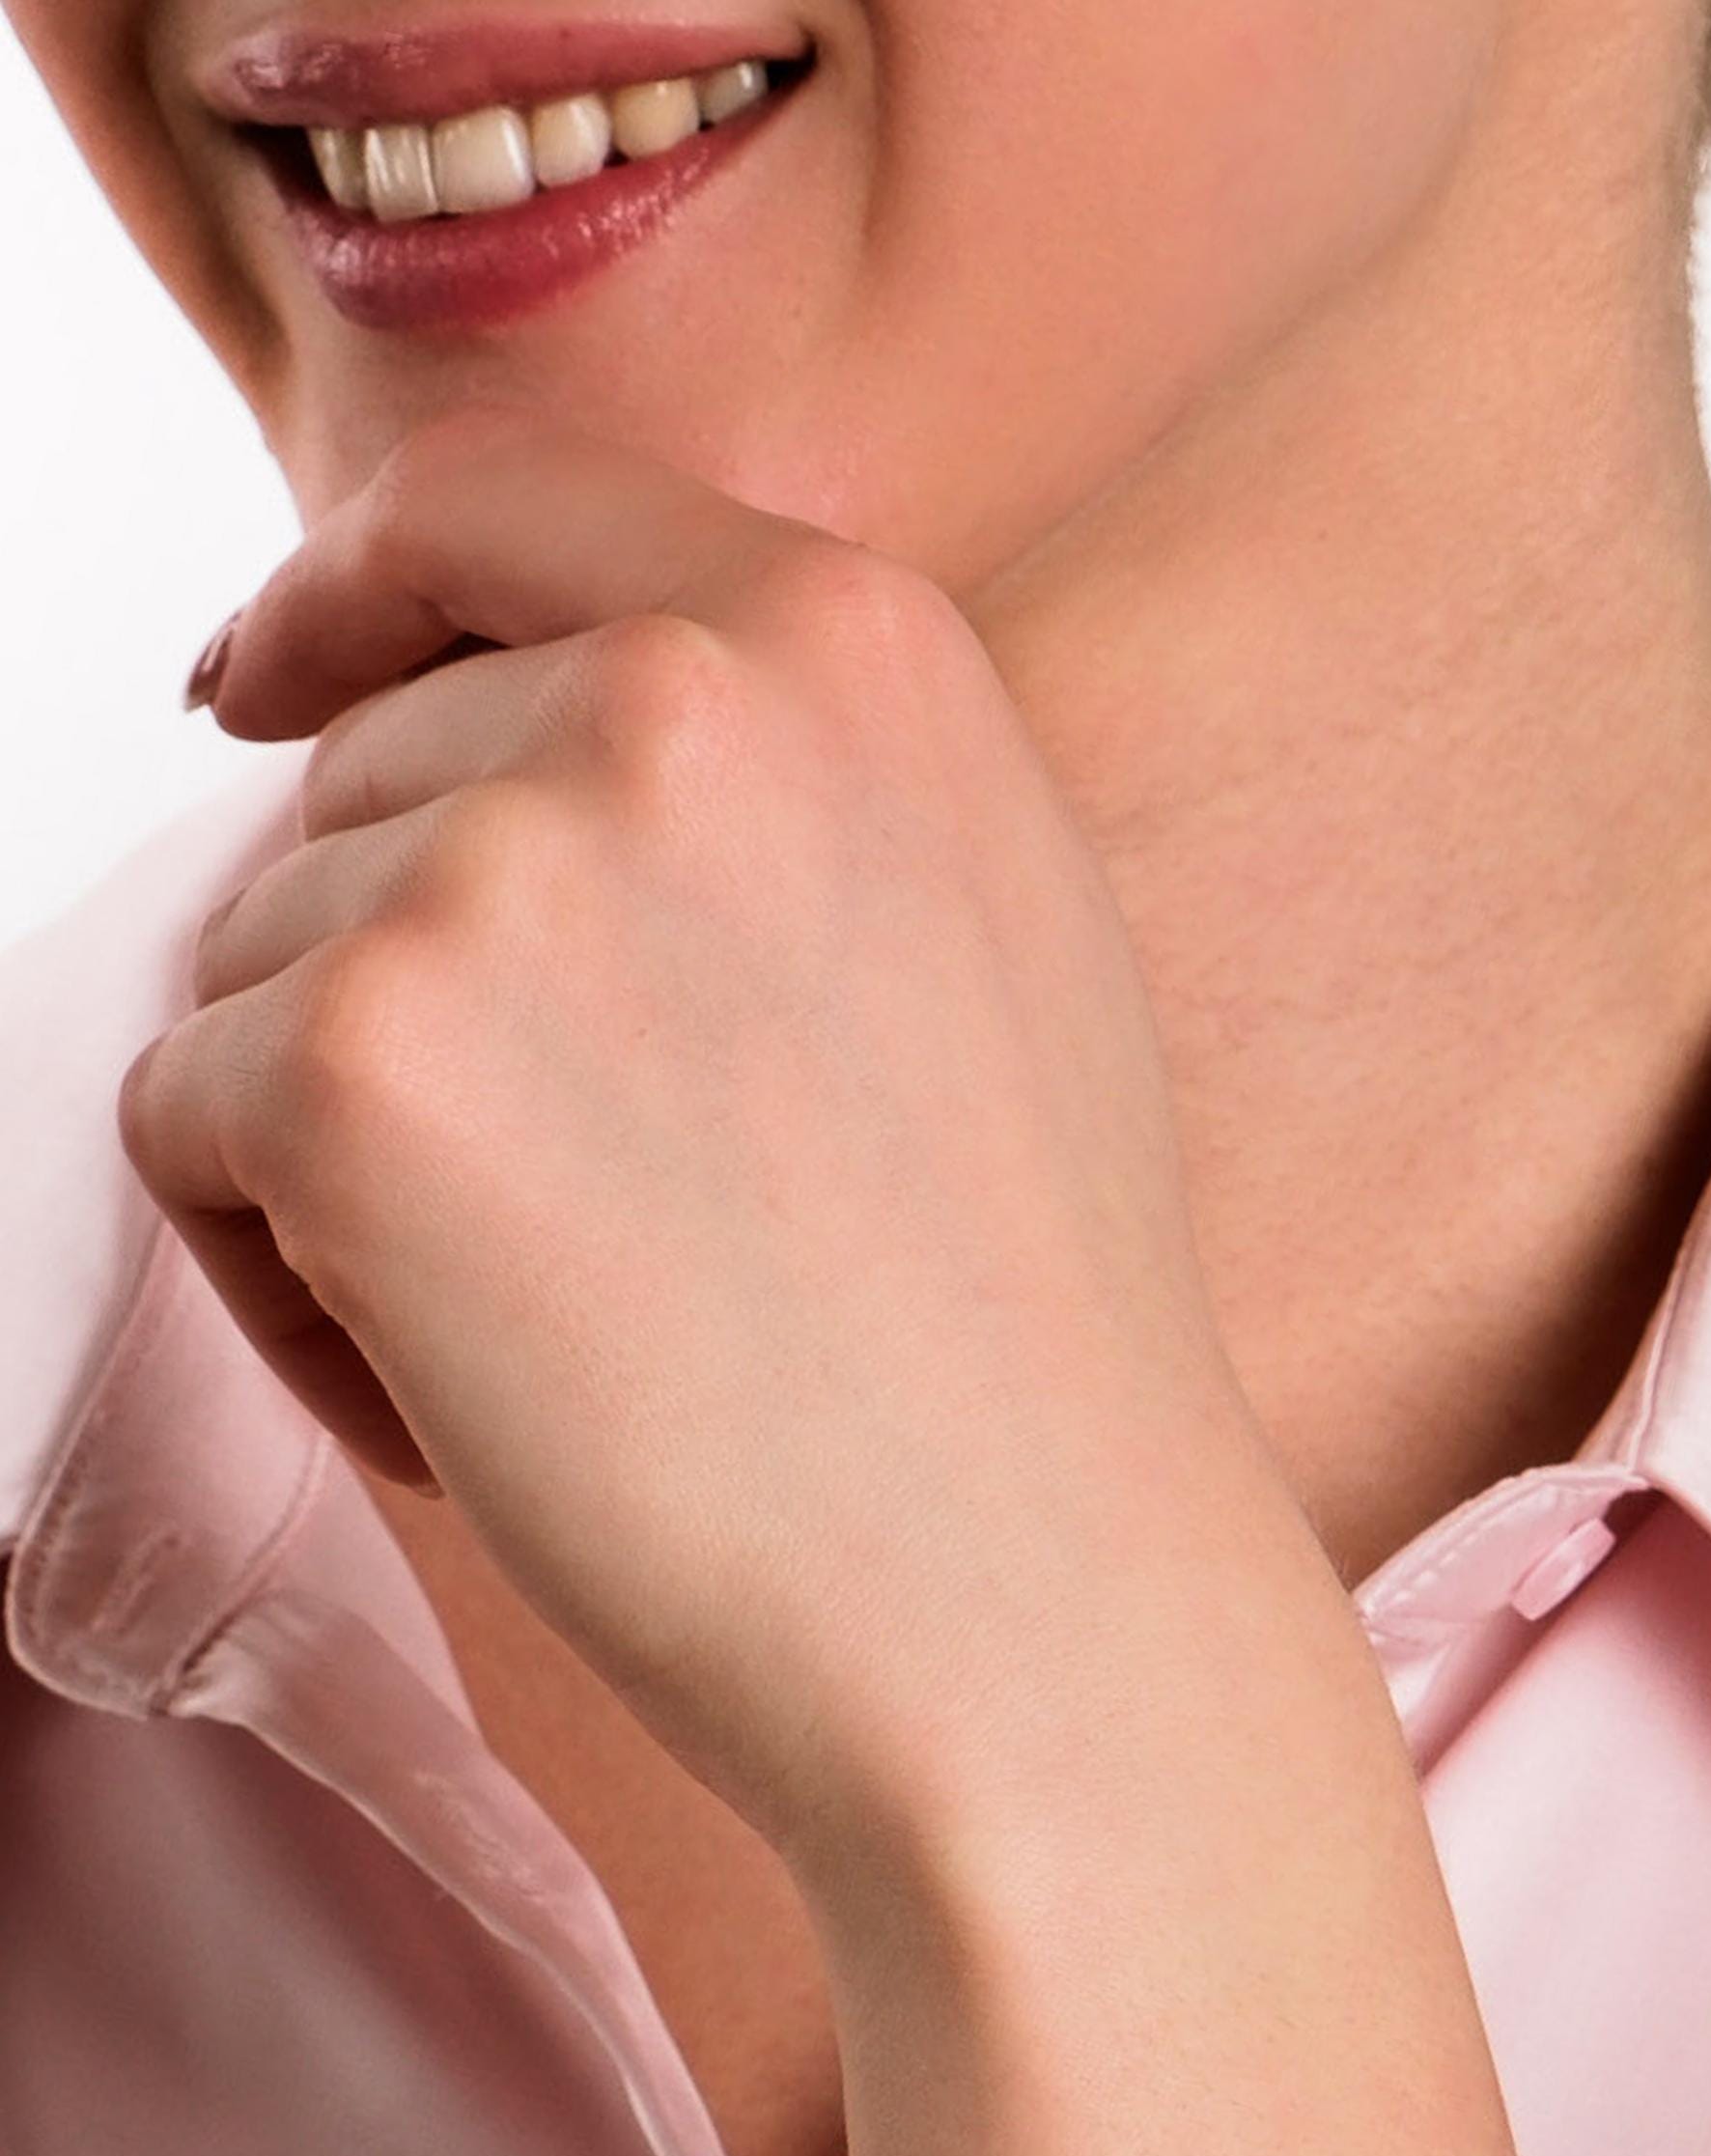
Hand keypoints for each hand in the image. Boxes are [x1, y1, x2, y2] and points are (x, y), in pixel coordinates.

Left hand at [122, 407, 1303, 1876]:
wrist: (1032, 1596)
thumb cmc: (1024, 1322)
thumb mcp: (985, 931)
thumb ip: (781, 766)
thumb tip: (507, 724)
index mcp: (857, 643)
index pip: (491, 513)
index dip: (348, 596)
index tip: (261, 683)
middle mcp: (678, 697)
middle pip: (358, 770)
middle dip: (405, 974)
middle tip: (598, 1210)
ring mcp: (508, 871)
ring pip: (256, 951)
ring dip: (347, 1139)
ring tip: (570, 1318)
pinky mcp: (356, 1068)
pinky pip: (186, 1121)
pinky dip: (283, 1274)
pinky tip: (478, 1393)